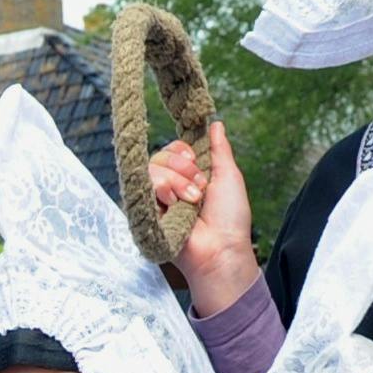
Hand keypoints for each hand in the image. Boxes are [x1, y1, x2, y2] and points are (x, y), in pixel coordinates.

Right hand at [148, 119, 263, 313]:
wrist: (219, 248)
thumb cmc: (230, 218)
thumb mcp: (229, 176)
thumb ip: (220, 149)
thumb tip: (216, 123)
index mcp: (191, 176)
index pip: (175, 149)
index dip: (183, 150)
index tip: (196, 159)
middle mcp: (172, 186)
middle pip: (162, 155)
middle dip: (184, 167)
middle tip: (200, 189)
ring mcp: (157, 199)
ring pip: (153, 167)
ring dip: (176, 182)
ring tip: (190, 202)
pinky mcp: (145, 211)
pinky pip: (143, 184)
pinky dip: (162, 190)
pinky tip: (174, 205)